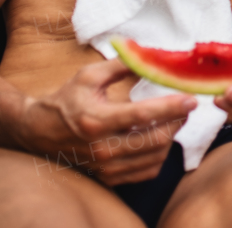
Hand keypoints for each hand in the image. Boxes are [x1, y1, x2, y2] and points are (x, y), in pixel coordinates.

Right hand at [19, 58, 196, 185]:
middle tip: (186, 107)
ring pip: (154, 157)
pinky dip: (159, 156)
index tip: (192, 99)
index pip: (143, 115)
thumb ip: (124, 65)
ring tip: (174, 120)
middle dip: (177, 122)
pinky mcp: (108, 178)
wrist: (39, 132)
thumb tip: (153, 54)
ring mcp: (105, 167)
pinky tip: (159, 140)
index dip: (171, 107)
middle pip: (155, 139)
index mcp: (96, 120)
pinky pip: (146, 172)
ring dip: (171, 138)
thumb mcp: (90, 75)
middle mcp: (102, 148)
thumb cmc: (66, 100)